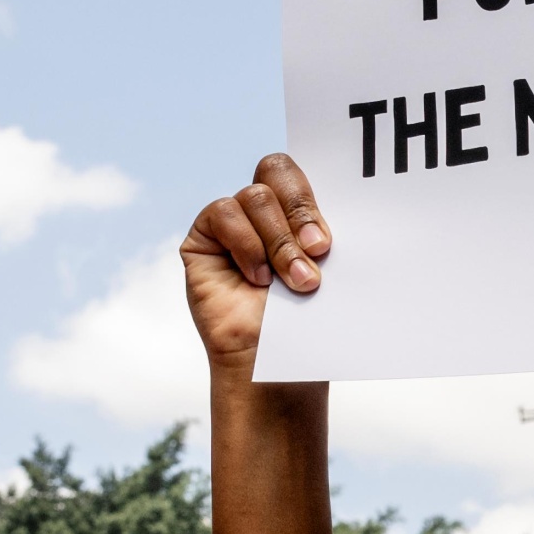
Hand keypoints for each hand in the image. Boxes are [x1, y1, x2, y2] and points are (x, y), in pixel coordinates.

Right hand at [179, 154, 332, 377]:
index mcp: (298, 208)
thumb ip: (322, 234)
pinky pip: (224, 213)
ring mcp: (233, 221)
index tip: (330, 240)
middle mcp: (265, 209)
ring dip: (279, 242)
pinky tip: (257, 278)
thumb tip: (327, 216)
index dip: (314, 194)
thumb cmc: (307, 321)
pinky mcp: (203, 237)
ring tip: (295, 282)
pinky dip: (246, 244)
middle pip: (276, 169)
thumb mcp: (326, 271)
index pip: (304, 170)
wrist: (277, 363)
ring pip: (255, 196)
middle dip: (301, 211)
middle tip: (319, 251)